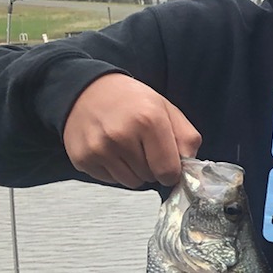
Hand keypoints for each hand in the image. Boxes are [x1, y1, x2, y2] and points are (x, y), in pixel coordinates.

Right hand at [62, 73, 200, 187]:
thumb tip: (190, 169)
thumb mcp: (167, 109)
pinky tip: (111, 150)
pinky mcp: (82, 158)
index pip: (168, 171)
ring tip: (127, 147)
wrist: (86, 90)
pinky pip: (110, 181)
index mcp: (148, 120)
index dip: (172, 171)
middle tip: (143, 146)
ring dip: (134, 171)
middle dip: (152, 167)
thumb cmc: (131, 101)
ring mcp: (99, 148)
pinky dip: (115, 170)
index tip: (168, 163)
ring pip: (131, 182)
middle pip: (150, 178)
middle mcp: (121, 135)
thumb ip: (187, 139)